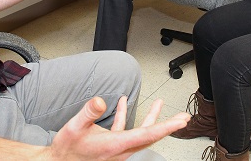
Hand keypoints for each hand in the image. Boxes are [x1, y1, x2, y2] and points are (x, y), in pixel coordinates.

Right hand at [48, 96, 189, 160]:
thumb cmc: (66, 150)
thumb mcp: (74, 128)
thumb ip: (89, 113)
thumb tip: (102, 100)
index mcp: (116, 145)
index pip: (148, 134)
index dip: (166, 127)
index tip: (180, 122)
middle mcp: (121, 149)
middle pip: (151, 136)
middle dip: (169, 125)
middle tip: (184, 118)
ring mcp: (117, 149)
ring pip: (140, 133)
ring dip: (152, 118)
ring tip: (159, 103)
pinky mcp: (110, 146)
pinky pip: (124, 130)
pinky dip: (126, 116)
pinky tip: (123, 102)